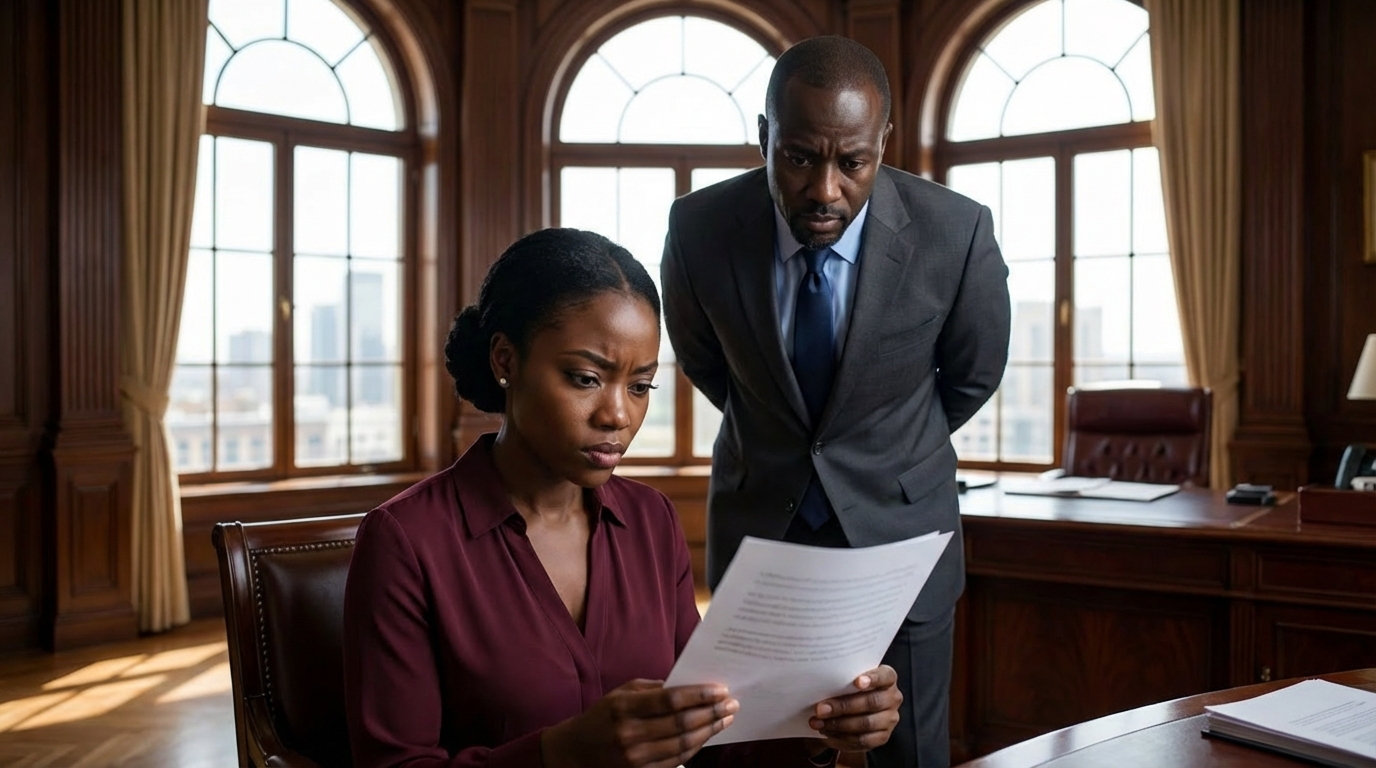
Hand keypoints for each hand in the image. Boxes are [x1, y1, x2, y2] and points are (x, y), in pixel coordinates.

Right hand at [542, 678, 737, 767]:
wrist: (576, 753)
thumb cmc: (603, 716)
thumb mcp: (621, 693)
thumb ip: (653, 689)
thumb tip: (690, 685)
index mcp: (624, 707)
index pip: (671, 699)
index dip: (699, 695)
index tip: (721, 690)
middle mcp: (630, 734)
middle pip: (682, 723)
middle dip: (712, 712)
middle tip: (732, 703)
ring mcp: (635, 758)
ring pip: (683, 744)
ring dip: (709, 730)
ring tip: (726, 719)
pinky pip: (676, 761)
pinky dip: (696, 746)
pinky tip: (707, 734)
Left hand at [806, 665, 902, 754]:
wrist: (853, 711)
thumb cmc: (849, 688)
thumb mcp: (848, 680)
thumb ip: (843, 679)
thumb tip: (821, 682)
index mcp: (888, 678)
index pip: (886, 676)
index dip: (873, 679)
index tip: (857, 682)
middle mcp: (893, 698)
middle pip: (871, 702)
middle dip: (843, 706)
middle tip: (821, 709)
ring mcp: (890, 719)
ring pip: (866, 723)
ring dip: (839, 724)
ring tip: (819, 723)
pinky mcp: (883, 737)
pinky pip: (862, 740)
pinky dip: (842, 738)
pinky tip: (827, 734)